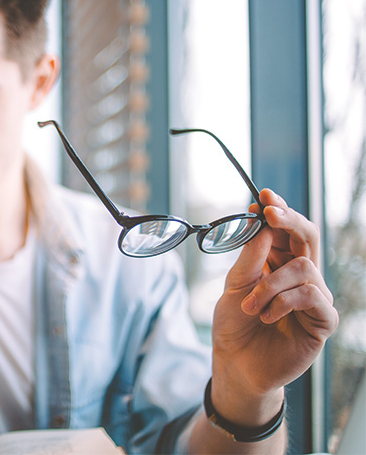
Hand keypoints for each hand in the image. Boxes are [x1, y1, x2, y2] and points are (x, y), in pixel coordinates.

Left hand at [211, 189, 337, 421]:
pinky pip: (313, 296)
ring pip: (306, 268)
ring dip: (271, 284)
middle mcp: (301, 276)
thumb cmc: (235, 323)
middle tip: (269, 213)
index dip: (279, 209)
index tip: (263, 194)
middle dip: (289, 220)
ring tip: (251, 305)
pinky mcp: (323, 321)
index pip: (287, 229)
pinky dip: (284, 302)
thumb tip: (262, 222)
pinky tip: (266, 316)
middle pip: (309, 237)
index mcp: (279, 263)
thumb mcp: (236, 284)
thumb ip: (251, 255)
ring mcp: (314, 298)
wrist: (236, 363)